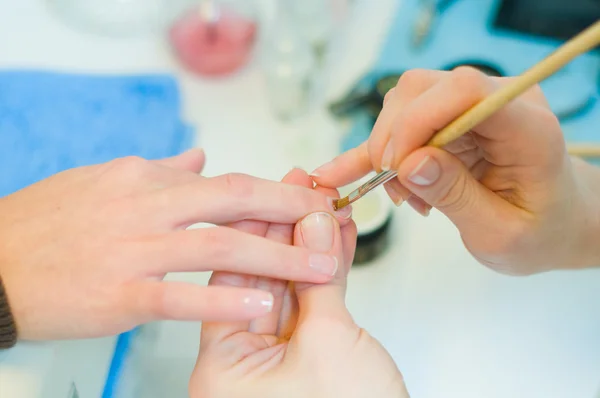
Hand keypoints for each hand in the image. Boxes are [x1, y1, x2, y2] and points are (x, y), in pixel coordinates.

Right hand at [0, 149, 351, 340]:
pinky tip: (259, 305)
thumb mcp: (104, 181)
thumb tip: (198, 159)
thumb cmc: (47, 223)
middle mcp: (144, 204)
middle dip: (290, 210)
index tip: (308, 199)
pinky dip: (222, 300)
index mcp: (144, 178)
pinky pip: (181, 296)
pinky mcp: (120, 293)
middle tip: (331, 222)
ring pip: (217, 245)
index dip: (273, 190)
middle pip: (232, 200)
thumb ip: (159, 171)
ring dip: (274, 257)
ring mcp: (133, 249)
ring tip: (317, 269)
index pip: (223, 181)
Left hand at [189, 169, 407, 397]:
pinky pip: (314, 307)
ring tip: (328, 206)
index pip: (232, 280)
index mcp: (223, 370)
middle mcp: (242, 366)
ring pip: (292, 288)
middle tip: (305, 191)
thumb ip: (318, 279)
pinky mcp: (309, 358)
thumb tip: (314, 223)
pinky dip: (328, 275)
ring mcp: (277, 362)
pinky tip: (339, 241)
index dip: (258, 231)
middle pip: (261, 279)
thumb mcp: (329, 344)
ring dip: (313, 248)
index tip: (279, 193)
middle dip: (289, 232)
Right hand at [310, 68, 599, 273]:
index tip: (395, 169)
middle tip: (394, 190)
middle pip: (423, 91)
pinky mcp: (451, 118)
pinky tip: (338, 174)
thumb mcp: (501, 233)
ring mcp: (473, 105)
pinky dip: (373, 152)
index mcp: (528, 127)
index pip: (463, 91)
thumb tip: (407, 164)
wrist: (556, 220)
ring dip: (388, 151)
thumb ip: (456, 196)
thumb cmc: (539, 232)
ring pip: (404, 103)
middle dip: (393, 141)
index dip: (417, 121)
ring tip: (404, 196)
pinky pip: (402, 124)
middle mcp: (499, 101)